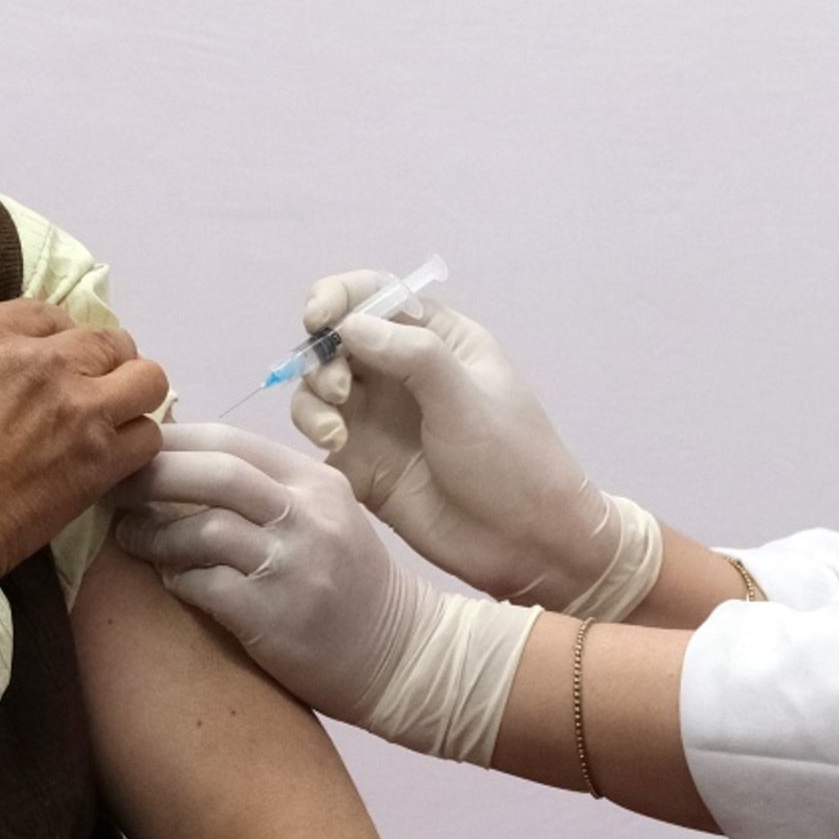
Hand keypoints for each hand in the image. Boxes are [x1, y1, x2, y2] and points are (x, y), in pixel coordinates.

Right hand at [0, 263, 168, 576]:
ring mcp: (77, 413)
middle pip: (108, 340)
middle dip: (99, 359)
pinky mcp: (98, 464)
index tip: (41, 362)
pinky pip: (149, 436)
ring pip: (145, 380)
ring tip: (109, 414)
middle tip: (82, 387)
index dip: (49, 336)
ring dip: (131, 393)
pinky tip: (110, 454)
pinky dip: (135, 442)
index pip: (48, 313)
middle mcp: (42, 364)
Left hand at [109, 427, 427, 724]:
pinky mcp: (274, 617)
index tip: (133, 454)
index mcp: (315, 482)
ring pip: (200, 530)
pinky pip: (202, 585)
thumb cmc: (348, 584)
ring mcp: (293, 567)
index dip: (172, 441)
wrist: (399, 658)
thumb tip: (178, 463)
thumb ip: (265, 489)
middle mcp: (308, 516)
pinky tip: (167, 580)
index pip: (229, 440)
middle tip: (113, 490)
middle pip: (211, 474)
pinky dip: (174, 579)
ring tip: (130, 538)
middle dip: (150, 477)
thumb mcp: (323, 518)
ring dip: (152, 533)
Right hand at [288, 275, 635, 609]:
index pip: (376, 295)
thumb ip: (411, 354)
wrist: (525, 543)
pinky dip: (313, 427)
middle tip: (338, 388)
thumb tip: (348, 325)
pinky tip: (335, 442)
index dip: (339, 296)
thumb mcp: (468, 398)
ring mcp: (377, 416)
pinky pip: (318, 430)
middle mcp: (400, 371)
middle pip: (336, 338)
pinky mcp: (361, 459)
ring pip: (318, 384)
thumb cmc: (512, 460)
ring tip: (334, 426)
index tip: (320, 319)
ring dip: (312, 394)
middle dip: (322, 353)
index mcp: (437, 340)